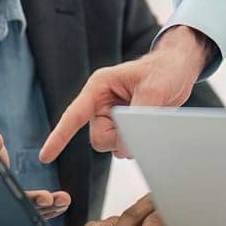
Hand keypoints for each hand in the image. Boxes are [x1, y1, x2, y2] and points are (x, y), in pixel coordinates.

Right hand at [0, 130, 69, 218]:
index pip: (12, 201)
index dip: (31, 200)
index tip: (47, 197)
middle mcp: (0, 203)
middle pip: (24, 211)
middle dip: (45, 208)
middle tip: (63, 200)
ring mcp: (8, 204)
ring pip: (30, 213)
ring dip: (50, 208)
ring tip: (66, 200)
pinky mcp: (15, 201)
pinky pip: (33, 208)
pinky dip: (47, 207)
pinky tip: (61, 202)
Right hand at [38, 26, 209, 160]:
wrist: (179, 70)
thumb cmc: (164, 70)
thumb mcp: (153, 89)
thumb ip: (137, 118)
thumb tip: (126, 147)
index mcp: (99, 87)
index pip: (74, 115)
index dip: (59, 136)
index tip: (45, 156)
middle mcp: (102, 103)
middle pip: (98, 138)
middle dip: (118, 138)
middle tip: (140, 121)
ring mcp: (112, 115)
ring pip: (111, 145)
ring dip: (128, 140)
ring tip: (146, 117)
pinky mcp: (123, 125)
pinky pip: (123, 145)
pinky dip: (135, 142)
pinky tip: (147, 124)